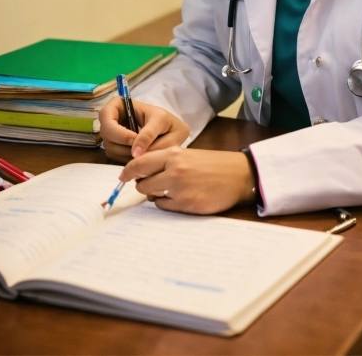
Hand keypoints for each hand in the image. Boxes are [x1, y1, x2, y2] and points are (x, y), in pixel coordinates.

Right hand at [99, 98, 189, 162]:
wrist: (171, 131)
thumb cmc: (166, 120)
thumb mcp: (161, 121)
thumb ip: (148, 135)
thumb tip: (134, 154)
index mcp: (118, 105)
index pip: (106, 117)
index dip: (119, 132)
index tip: (134, 139)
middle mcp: (110, 120)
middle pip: (107, 135)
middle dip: (124, 145)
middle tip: (143, 148)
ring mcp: (111, 135)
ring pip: (111, 149)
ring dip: (128, 154)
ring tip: (146, 150)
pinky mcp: (115, 148)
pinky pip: (116, 158)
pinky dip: (129, 160)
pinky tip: (142, 154)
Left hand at [119, 147, 255, 214]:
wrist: (239, 176)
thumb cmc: (214, 165)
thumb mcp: (189, 155)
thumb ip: (167, 161)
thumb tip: (143, 174)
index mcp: (174, 154)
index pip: (140, 162)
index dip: (128, 171)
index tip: (123, 177)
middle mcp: (174, 170)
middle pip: (142, 182)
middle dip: (142, 185)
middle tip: (150, 185)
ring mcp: (180, 188)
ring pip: (151, 196)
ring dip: (155, 195)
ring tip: (170, 191)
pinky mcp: (187, 204)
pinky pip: (165, 207)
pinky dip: (168, 204)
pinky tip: (181, 198)